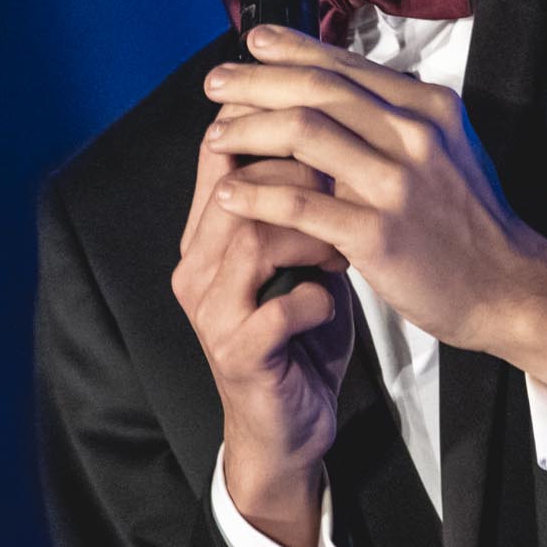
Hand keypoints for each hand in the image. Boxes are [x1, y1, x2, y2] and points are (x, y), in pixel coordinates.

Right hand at [172, 123, 353, 546]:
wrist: (288, 427)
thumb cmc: (299, 335)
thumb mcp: (300, 260)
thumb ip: (302, 206)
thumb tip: (338, 140)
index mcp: (206, 236)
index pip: (219, 157)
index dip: (268, 127)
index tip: (325, 120)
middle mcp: (197, 268)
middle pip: (237, 190)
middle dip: (301, 178)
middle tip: (349, 183)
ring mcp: (212, 313)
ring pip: (251, 239)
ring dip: (310, 232)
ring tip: (345, 242)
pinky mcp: (238, 355)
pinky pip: (276, 310)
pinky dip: (315, 298)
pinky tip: (333, 299)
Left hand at [200, 28, 546, 383]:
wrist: (510, 287)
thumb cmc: (471, 222)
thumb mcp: (448, 149)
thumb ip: (398, 117)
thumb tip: (342, 86)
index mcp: (428, 108)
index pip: (346, 65)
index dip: (292, 50)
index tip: (253, 43)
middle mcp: (414, 135)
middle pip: (317, 89)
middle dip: (256, 82)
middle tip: (215, 85)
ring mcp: (397, 184)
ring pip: (303, 135)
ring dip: (248, 132)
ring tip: (215, 137)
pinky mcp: (379, 234)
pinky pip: (301, 204)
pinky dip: (257, 196)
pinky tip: (229, 195)